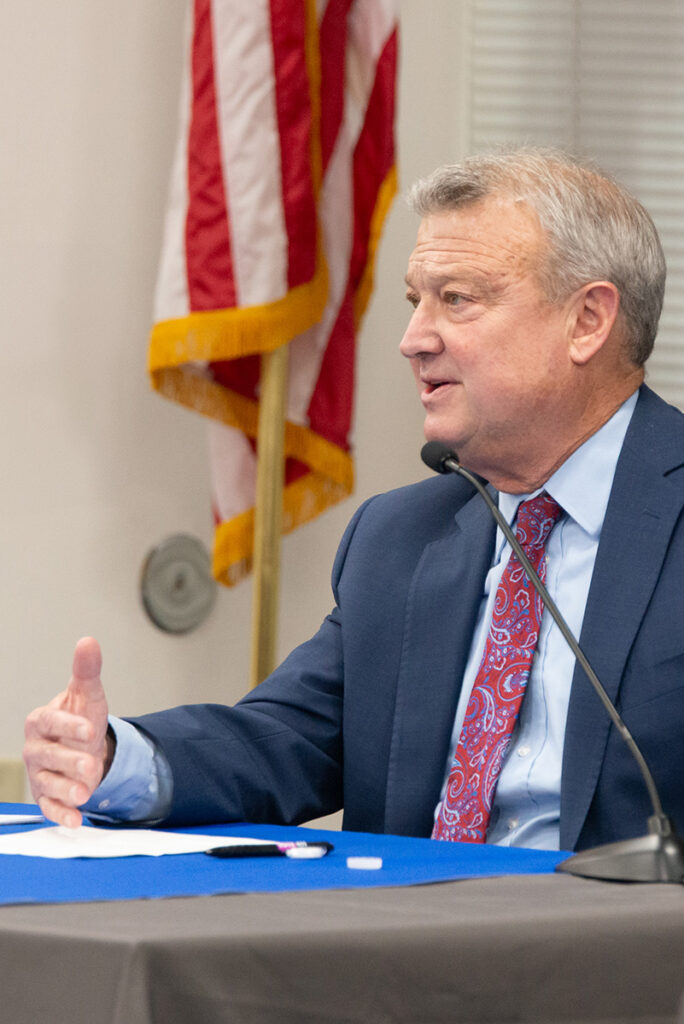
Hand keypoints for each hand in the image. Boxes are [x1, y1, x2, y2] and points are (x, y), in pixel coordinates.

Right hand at [24, 637, 112, 827]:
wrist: (84, 746)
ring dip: (65, 790)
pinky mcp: (46, 795)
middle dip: (71, 761)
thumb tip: (88, 641)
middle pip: (50, 755)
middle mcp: (35, 748)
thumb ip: (87, 670)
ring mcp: (39, 773)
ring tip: (84, 793)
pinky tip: (75, 820)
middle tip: (92, 766)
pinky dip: (61, 815)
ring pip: (49, 782)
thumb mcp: (88, 694)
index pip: (51, 722)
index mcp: (41, 720)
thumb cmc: (81, 718)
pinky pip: (49, 807)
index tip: (91, 728)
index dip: (68, 725)